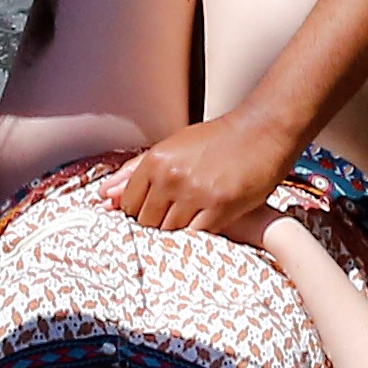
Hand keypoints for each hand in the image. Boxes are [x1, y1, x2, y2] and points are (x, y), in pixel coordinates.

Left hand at [109, 112, 297, 241]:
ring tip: (190, 220)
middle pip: (146, 222)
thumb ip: (136, 171)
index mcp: (156, 160)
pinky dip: (195, 236)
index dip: (137, 214)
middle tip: (173, 219)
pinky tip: (204, 225)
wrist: (263, 131)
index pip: (129, 204)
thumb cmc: (219, 138)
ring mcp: (194, 194)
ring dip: (175, 233)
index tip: (152, 213)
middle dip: (155, 225)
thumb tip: (105, 196)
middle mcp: (171, 178)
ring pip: (168, 233)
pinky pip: (195, 236)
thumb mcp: (173, 146)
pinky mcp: (219, 208)